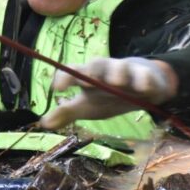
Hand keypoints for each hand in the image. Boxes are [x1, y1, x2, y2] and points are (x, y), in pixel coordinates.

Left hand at [39, 57, 177, 129]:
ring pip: (120, 67)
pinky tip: (143, 89)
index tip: (57, 88)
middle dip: (91, 71)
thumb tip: (43, 124)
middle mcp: (105, 71)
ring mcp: (126, 71)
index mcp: (88, 77)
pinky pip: (145, 76)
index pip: (73, 72)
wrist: (142, 86)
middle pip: (96, 65)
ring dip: (117, 73)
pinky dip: (144, 81)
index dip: (64, 77)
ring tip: (117, 82)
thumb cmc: (109, 95)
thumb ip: (67, 112)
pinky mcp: (146, 76)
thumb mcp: (88, 106)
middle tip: (86, 80)